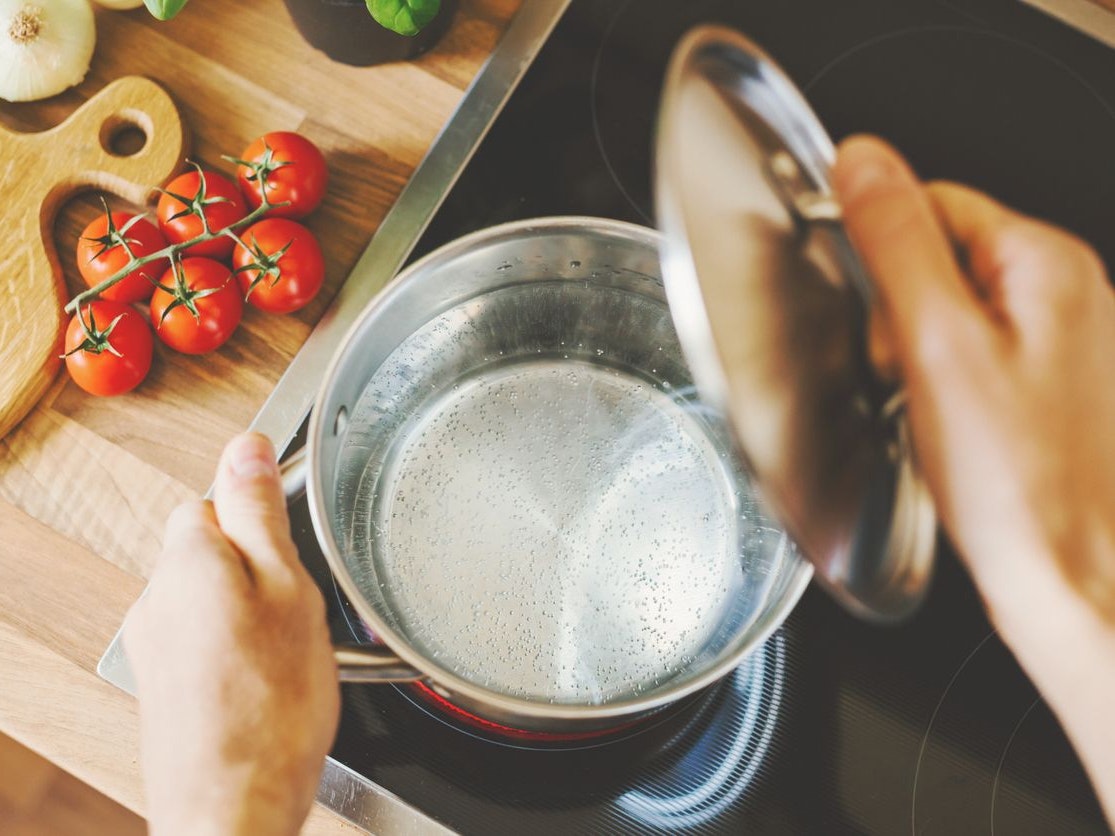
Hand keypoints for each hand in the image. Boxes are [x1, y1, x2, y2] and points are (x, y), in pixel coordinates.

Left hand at [124, 433, 338, 835]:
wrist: (233, 809)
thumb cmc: (270, 708)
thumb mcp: (287, 589)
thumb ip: (260, 513)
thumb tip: (245, 446)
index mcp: (187, 559)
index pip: (216, 494)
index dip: (264, 513)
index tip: (297, 543)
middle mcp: (156, 596)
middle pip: (212, 544)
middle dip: (258, 563)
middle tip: (304, 605)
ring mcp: (155, 643)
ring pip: (211, 593)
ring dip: (249, 607)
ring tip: (291, 649)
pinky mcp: (163, 683)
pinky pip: (205, 636)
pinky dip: (236, 646)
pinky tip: (270, 680)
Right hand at [832, 136, 1114, 821]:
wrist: (1073, 578)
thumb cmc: (1019, 483)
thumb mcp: (936, 346)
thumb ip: (897, 242)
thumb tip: (862, 161)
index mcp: (1046, 263)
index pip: (931, 203)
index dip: (884, 259)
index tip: (880, 320)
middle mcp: (1072, 293)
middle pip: (942, 259)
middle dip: (902, 315)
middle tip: (908, 377)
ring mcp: (1069, 343)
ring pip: (955, 315)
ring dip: (923, 357)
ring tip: (936, 413)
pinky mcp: (1056, 389)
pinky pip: (977, 360)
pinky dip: (950, 387)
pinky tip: (956, 431)